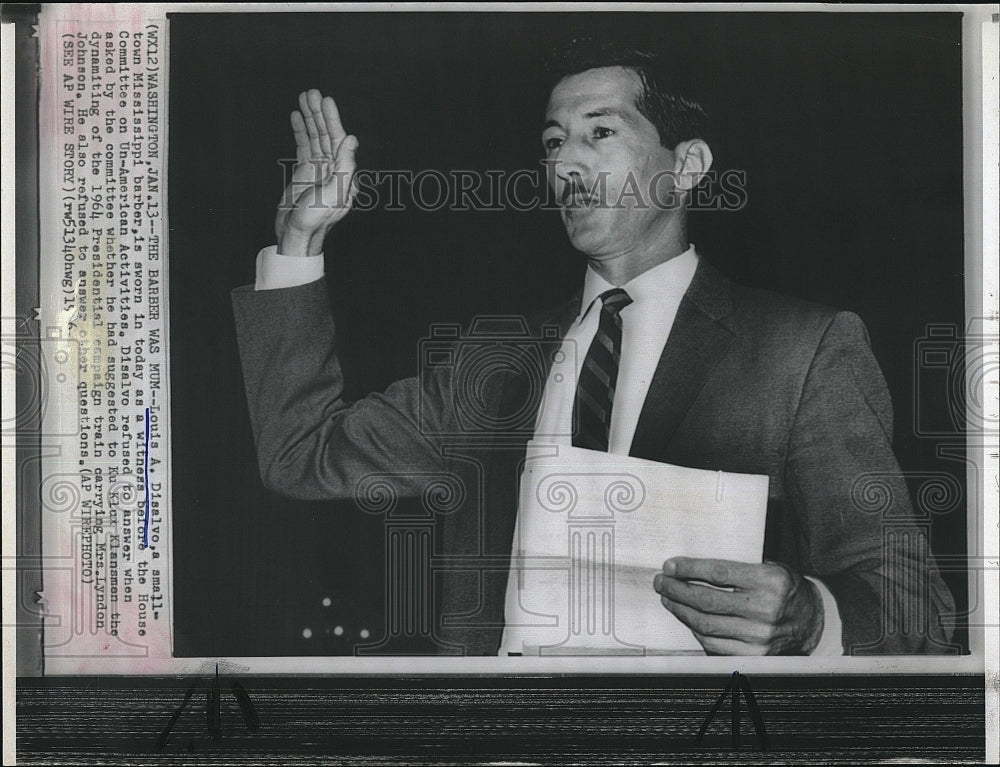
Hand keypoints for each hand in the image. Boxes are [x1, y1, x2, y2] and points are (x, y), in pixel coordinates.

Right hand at [275, 89, 358, 256]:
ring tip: (302, 97)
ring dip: (309, 118)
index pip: (338, 140)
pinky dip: (300, 131)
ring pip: (314, 138)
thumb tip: (351, 140)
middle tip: (311, 92)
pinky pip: (303, 147)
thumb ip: (344, 167)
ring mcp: (319, 170)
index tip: (325, 101)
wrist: (296, 236)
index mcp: (343, 174)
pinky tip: (296, 117)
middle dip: (318, 113)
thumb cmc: (314, 220)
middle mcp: (333, 170)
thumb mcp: (332, 194)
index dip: (332, 120)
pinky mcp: (305, 173)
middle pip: (325, 135)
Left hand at [652, 557, 823, 654]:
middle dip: (676, 590)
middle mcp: (765, 611)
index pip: (718, 573)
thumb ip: (738, 566)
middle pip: (706, 600)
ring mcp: (759, 637)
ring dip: (680, 610)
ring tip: (668, 599)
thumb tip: (691, 566)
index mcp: (770, 581)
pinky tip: (686, 618)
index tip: (670, 565)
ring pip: (705, 624)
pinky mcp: (754, 656)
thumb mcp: (770, 567)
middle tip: (661, 582)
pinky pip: (713, 644)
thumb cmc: (784, 588)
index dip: (689, 569)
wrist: (813, 621)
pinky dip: (695, 630)